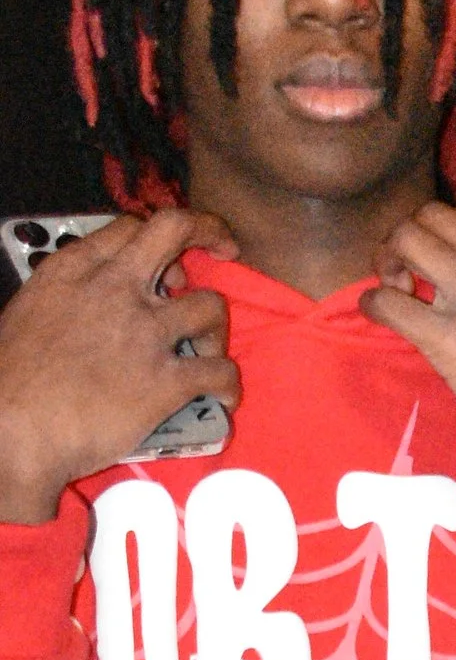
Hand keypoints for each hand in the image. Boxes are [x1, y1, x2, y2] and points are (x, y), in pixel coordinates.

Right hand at [0, 207, 240, 522]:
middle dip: (208, 230)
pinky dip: (229, 385)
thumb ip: (65, 300)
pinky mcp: (166, 380)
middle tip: (224, 248)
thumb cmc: (8, 380)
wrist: (12, 430)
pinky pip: (221, 371)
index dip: (155, 240)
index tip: (166, 261)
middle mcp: (115, 288)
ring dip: (217, 329)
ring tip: (207, 352)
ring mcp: (146, 332)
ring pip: (211, 305)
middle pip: (175, 230)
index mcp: (74, 270)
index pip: (129, 228)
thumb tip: (85, 312)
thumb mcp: (28, 314)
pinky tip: (222, 398)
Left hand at [361, 194, 455, 478]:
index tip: (449, 252)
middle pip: (431, 215)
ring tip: (398, 289)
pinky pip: (387, 301)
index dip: (451, 224)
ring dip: (389, 261)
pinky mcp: (450, 338)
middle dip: (412, 237)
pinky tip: (383, 314)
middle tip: (411, 270)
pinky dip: (375, 304)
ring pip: (405, 241)